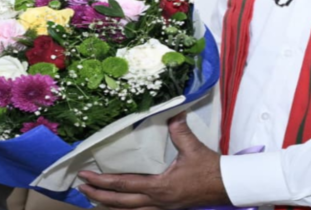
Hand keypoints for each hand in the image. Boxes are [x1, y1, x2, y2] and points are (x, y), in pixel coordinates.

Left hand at [78, 112, 230, 209]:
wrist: (229, 187)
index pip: (123, 185)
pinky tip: (120, 204)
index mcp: (160, 187)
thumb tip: (171, 111)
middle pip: (120, 203)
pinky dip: (126, 208)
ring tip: (94, 199)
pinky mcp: (168, 209)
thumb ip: (179, 130)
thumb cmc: (210, 169)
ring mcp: (162, 208)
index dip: (101, 182)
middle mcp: (157, 201)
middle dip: (98, 197)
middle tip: (81, 189)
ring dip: (109, 205)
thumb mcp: (193, 148)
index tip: (85, 176)